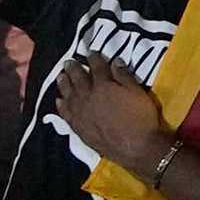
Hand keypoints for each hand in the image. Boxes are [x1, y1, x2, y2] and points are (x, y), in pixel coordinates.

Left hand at [48, 53, 167, 175]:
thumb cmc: (141, 118)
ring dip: (63, 83)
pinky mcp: (78, 126)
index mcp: (104, 85)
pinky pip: (65, 112)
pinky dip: (61, 104)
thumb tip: (115, 61)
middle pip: (78, 78)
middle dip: (73, 68)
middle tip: (69, 62)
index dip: (94, 58)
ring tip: (60, 76)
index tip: (91, 52)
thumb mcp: (138, 93)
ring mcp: (80, 112)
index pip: (97, 66)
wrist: (135, 147)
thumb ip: (125, 76)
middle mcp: (88, 96)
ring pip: (68, 93)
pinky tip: (59, 100)